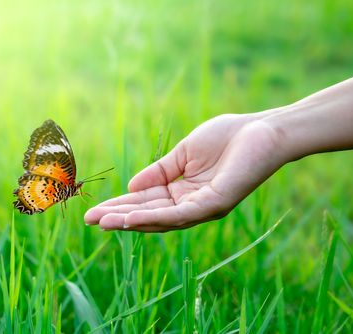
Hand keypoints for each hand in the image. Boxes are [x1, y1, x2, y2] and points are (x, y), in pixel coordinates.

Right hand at [84, 114, 288, 231]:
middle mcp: (193, 206)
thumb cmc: (228, 137)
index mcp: (185, 193)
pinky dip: (154, 217)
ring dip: (130, 221)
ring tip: (103, 222)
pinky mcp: (215, 204)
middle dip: (119, 218)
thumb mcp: (184, 154)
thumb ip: (160, 171)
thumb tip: (130, 186)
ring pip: (161, 219)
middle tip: (89, 221)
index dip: (121, 205)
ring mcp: (204, 208)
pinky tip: (131, 218)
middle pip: (149, 214)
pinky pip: (180, 215)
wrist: (263, 130)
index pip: (147, 202)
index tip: (95, 210)